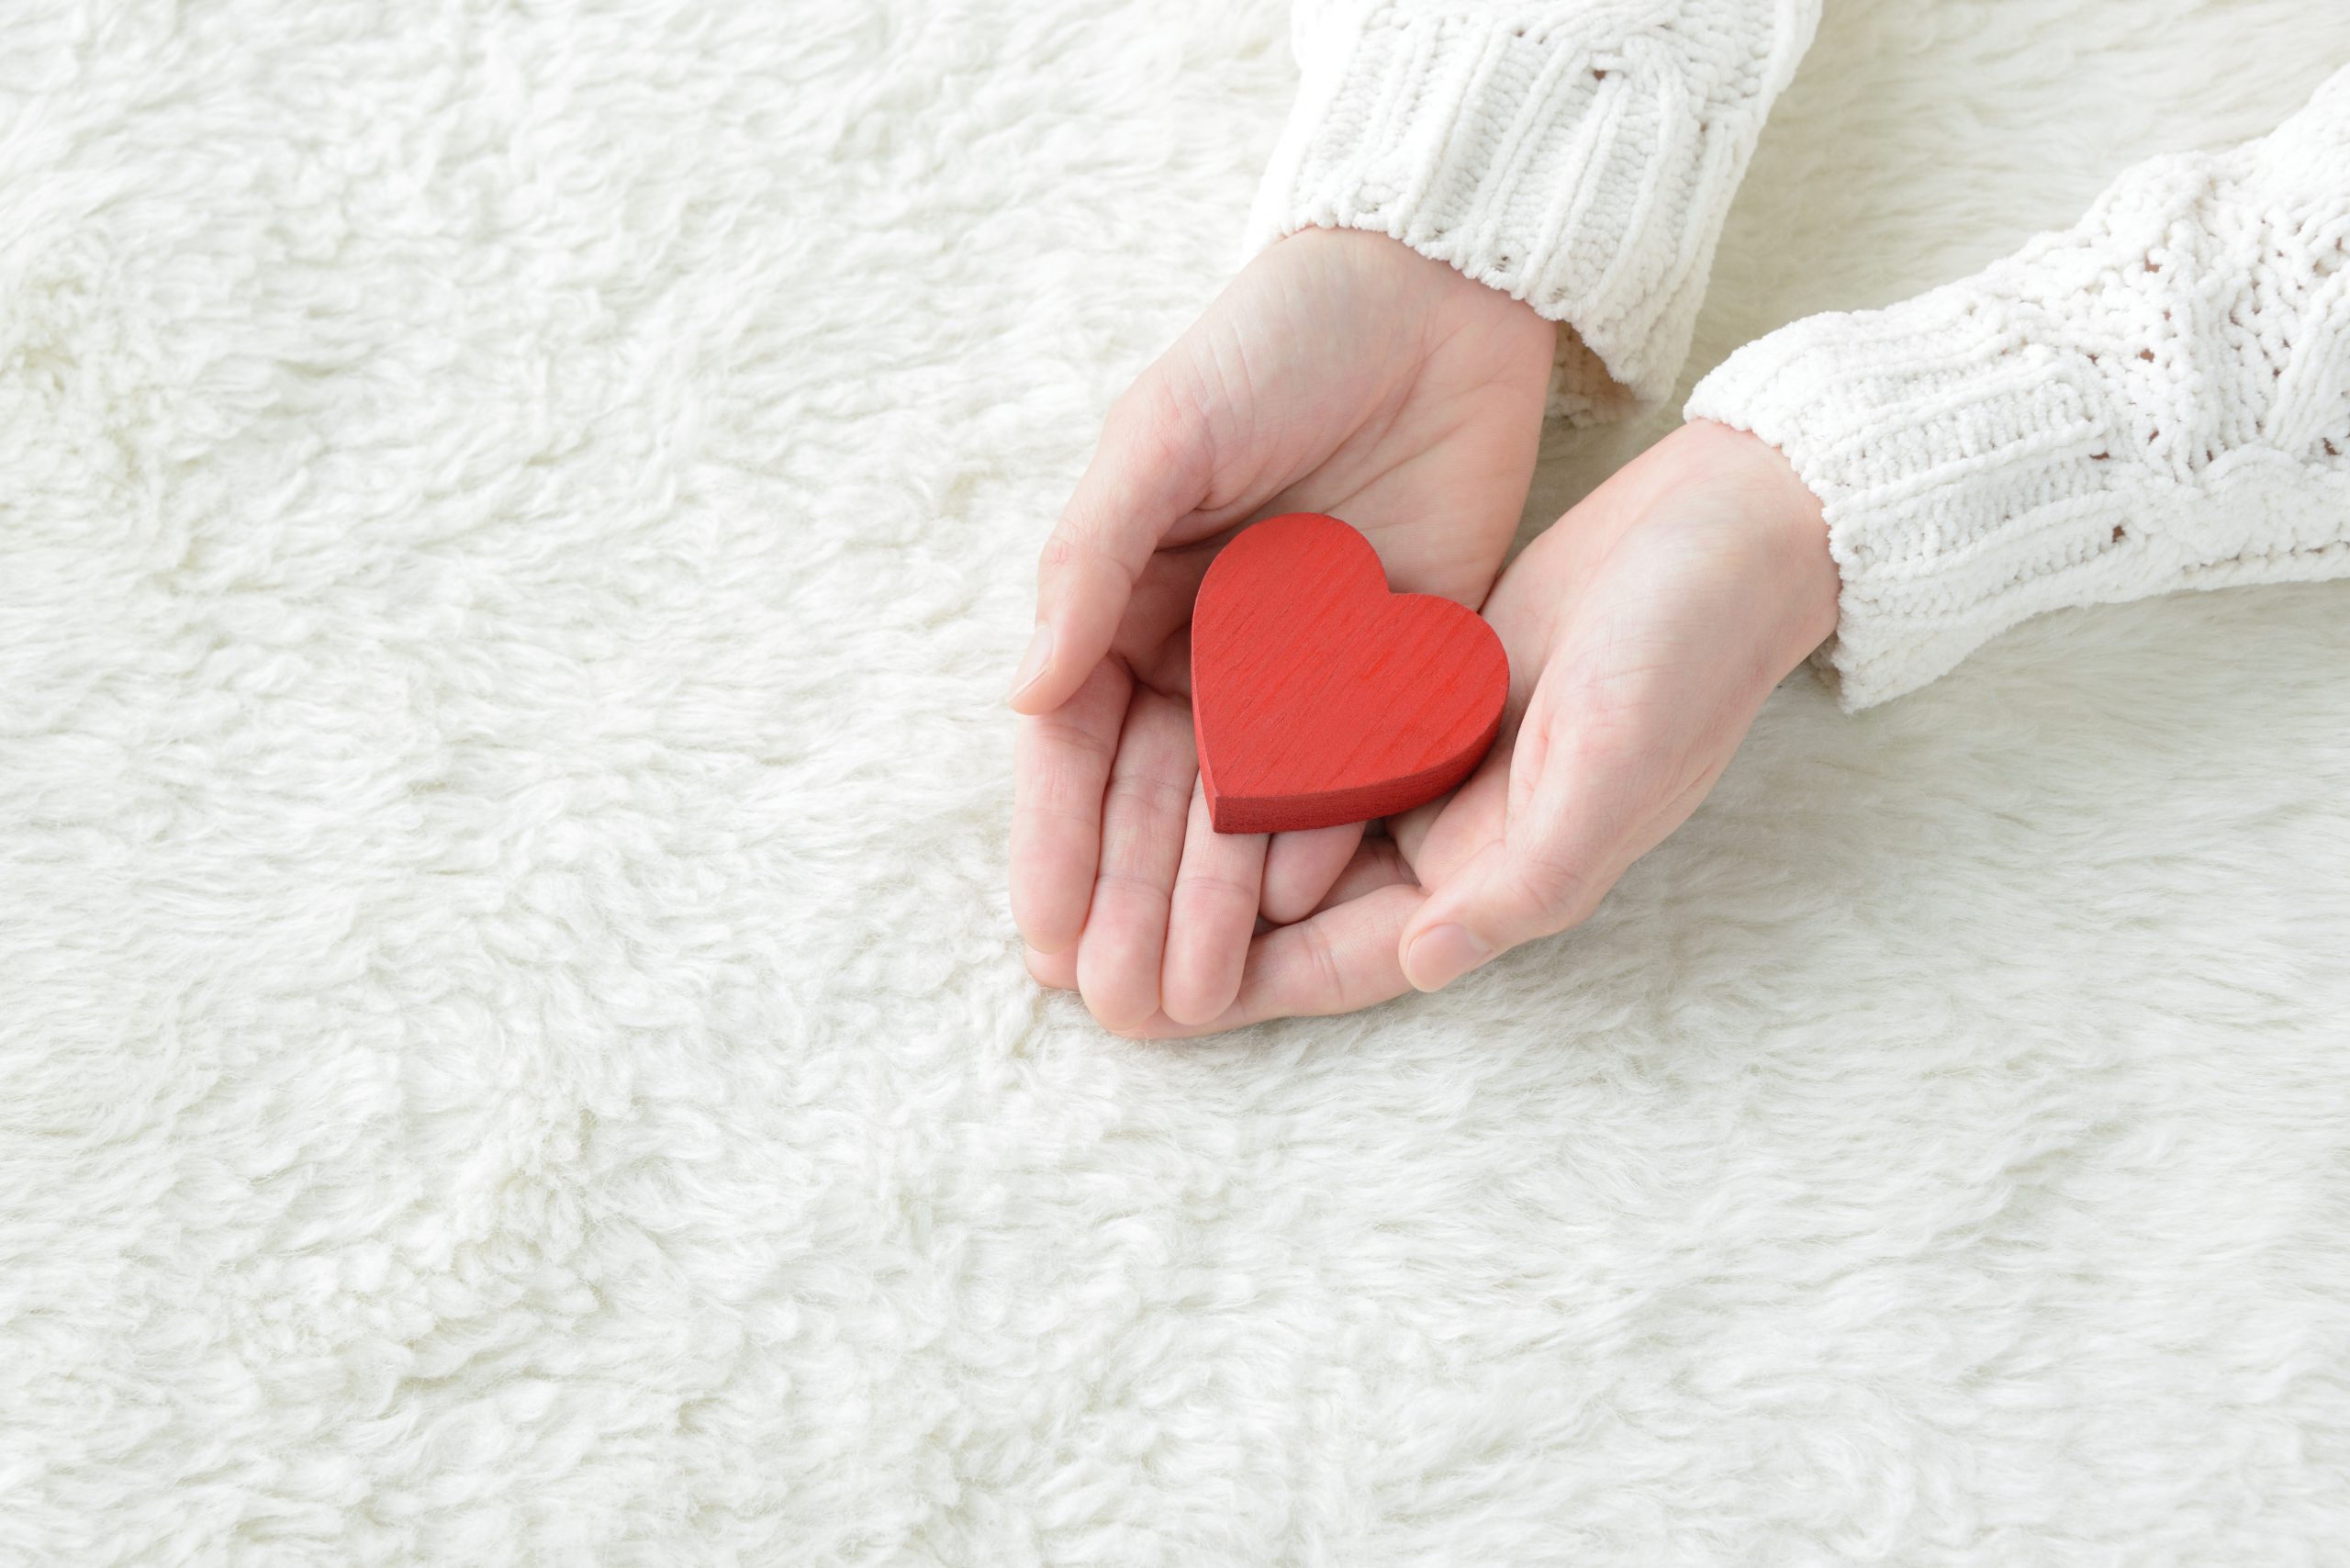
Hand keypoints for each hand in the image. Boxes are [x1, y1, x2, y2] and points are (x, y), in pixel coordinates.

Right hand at [1007, 227, 1554, 1030]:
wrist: (1437, 294)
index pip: (1075, 747)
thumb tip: (1022, 690)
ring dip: (1210, 905)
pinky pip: (1347, 779)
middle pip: (1152, 803)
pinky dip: (1315, 846)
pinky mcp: (1389, 674)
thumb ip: (1092, 558)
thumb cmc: (1274, 344)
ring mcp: (1295, 672)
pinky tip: (1291, 920)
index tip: (1040, 938)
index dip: (1054, 842)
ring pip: (1239, 815)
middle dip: (1128, 903)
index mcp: (1127, 599)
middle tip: (1118, 1005)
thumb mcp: (1164, 436)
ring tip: (1192, 998)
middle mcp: (1202, 651)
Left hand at [1092, 419, 1840, 1035]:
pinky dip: (1240, 759)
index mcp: (1503, 875)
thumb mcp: (1615, 768)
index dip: (1255, 989)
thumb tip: (1428, 960)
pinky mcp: (1417, 688)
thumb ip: (1528, 874)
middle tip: (1086, 961)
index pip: (1355, 956)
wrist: (1730, 529)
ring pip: (1294, 831)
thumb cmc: (1688, 653)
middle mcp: (1459, 835)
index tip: (1147, 1015)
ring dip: (1201, 855)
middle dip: (1202, 936)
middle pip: (1305, 910)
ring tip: (1094, 870)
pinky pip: (1310, 742)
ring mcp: (1434, 762)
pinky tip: (1153, 749)